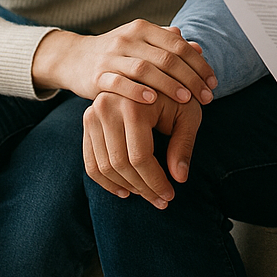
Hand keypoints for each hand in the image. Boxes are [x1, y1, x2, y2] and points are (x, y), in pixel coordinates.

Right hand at [32, 20, 217, 104]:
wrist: (74, 58)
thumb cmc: (119, 54)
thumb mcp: (143, 43)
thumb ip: (169, 45)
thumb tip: (198, 48)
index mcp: (143, 28)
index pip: (178, 44)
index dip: (198, 64)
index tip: (212, 83)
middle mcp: (128, 38)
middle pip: (165, 57)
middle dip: (190, 78)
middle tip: (205, 97)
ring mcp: (111, 56)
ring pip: (145, 69)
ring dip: (168, 85)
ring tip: (186, 99)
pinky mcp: (96, 75)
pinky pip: (118, 82)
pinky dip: (136, 91)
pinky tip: (152, 101)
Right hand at [83, 91, 202, 206]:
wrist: (154, 75)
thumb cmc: (177, 96)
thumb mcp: (189, 114)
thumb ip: (184, 144)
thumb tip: (179, 178)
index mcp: (134, 103)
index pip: (140, 156)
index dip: (155, 181)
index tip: (170, 196)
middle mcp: (107, 106)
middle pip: (120, 164)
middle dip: (142, 187)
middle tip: (161, 201)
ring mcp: (92, 114)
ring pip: (104, 166)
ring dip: (125, 187)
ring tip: (147, 195)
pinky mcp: (87, 122)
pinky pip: (90, 161)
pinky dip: (106, 181)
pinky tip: (125, 190)